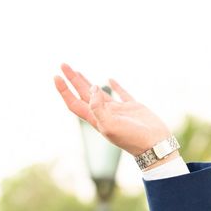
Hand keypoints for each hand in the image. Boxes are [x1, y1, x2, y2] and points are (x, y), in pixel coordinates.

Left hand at [54, 63, 172, 157]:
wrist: (154, 146)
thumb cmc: (132, 138)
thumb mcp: (110, 125)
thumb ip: (98, 108)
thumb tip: (92, 89)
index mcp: (95, 119)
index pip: (74, 102)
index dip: (64, 90)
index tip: (56, 76)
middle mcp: (103, 113)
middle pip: (83, 94)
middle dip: (72, 80)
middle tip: (63, 65)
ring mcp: (117, 110)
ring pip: (98, 93)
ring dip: (86, 82)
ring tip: (77, 72)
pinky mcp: (132, 107)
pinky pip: (121, 93)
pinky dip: (115, 86)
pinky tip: (109, 79)